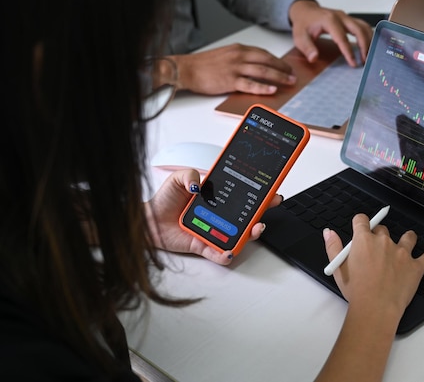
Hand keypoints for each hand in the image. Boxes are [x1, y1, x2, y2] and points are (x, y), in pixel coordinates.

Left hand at [145, 169, 281, 264]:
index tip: (270, 189)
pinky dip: (226, 255)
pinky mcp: (204, 246)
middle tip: (270, 205)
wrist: (148, 220)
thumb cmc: (164, 200)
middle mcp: (219, 215)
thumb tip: (198, 182)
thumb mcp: (177, 179)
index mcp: (217, 197)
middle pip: (247, 215)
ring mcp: (214, 231)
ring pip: (239, 235)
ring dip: (250, 234)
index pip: (243, 195)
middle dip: (262, 212)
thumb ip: (189, 174)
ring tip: (254, 229)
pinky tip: (230, 251)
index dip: (258, 193)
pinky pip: (219, 254)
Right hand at [169, 43, 295, 95]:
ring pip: (262, 71)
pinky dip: (263, 87)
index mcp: (238, 49)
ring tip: (289, 82)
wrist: (187, 69)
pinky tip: (272, 89)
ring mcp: (235, 68)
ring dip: (278, 77)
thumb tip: (254, 66)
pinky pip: (250, 84)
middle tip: (292, 75)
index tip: (285, 66)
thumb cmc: (203, 65)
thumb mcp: (224, 55)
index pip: (263, 53)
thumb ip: (239, 59)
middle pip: (267, 60)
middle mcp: (239, 56)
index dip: (277, 60)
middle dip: (282, 68)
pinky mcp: (230, 80)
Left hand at [288, 0, 372, 66]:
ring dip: (369, 41)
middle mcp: (340, 16)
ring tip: (370, 56)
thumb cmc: (303, 24)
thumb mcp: (299, 37)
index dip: (349, 51)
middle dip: (364, 46)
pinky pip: (363, 26)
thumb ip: (307, 48)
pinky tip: (370, 47)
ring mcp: (346, 17)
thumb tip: (314, 58)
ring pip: (364, 26)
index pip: (342, 37)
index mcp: (329, 20)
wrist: (305, 11)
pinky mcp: (349, 19)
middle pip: (358, 29)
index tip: (353, 63)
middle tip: (365, 61)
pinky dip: (368, 36)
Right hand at [323, 213, 423, 317]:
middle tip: (376, 249)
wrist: (375, 309)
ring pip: (408, 237)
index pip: (362, 220)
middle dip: (378, 236)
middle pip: (382, 229)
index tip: (361, 226)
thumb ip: (333, 247)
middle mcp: (384, 242)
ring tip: (406, 243)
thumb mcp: (338, 269)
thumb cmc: (357, 292)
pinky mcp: (416, 266)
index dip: (361, 223)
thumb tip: (328, 233)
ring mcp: (402, 253)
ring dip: (406, 239)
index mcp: (364, 240)